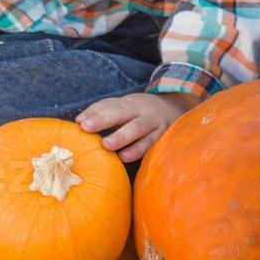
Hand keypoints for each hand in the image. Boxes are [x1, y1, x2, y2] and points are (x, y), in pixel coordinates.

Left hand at [75, 91, 200, 162]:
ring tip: (106, 144)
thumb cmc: (144, 112)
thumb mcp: (128, 107)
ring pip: (137, 128)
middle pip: (120, 112)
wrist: (180, 108)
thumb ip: (106, 111)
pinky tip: (125, 156)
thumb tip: (80, 121)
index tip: (78, 122)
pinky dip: (138, 150)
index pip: (109, 104)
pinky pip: (151, 143)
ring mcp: (153, 122)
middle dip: (103, 119)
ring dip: (121, 136)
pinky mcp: (164, 136)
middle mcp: (140, 110)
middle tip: (86, 127)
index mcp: (129, 102)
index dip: (94, 112)